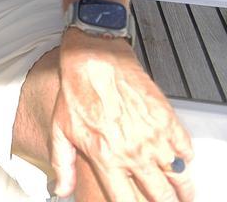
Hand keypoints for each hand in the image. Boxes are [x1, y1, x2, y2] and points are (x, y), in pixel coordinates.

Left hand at [50, 29, 193, 200]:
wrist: (94, 60)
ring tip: (183, 195)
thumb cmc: (76, 90)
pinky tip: (180, 161)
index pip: (124, 201)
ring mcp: (154, 138)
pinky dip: (185, 159)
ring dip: (183, 190)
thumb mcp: (60, 129)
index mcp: (106, 157)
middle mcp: (133, 152)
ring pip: (180, 178)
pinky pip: (186, 150)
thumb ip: (62, 164)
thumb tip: (61, 189)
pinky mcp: (167, 121)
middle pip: (160, 196)